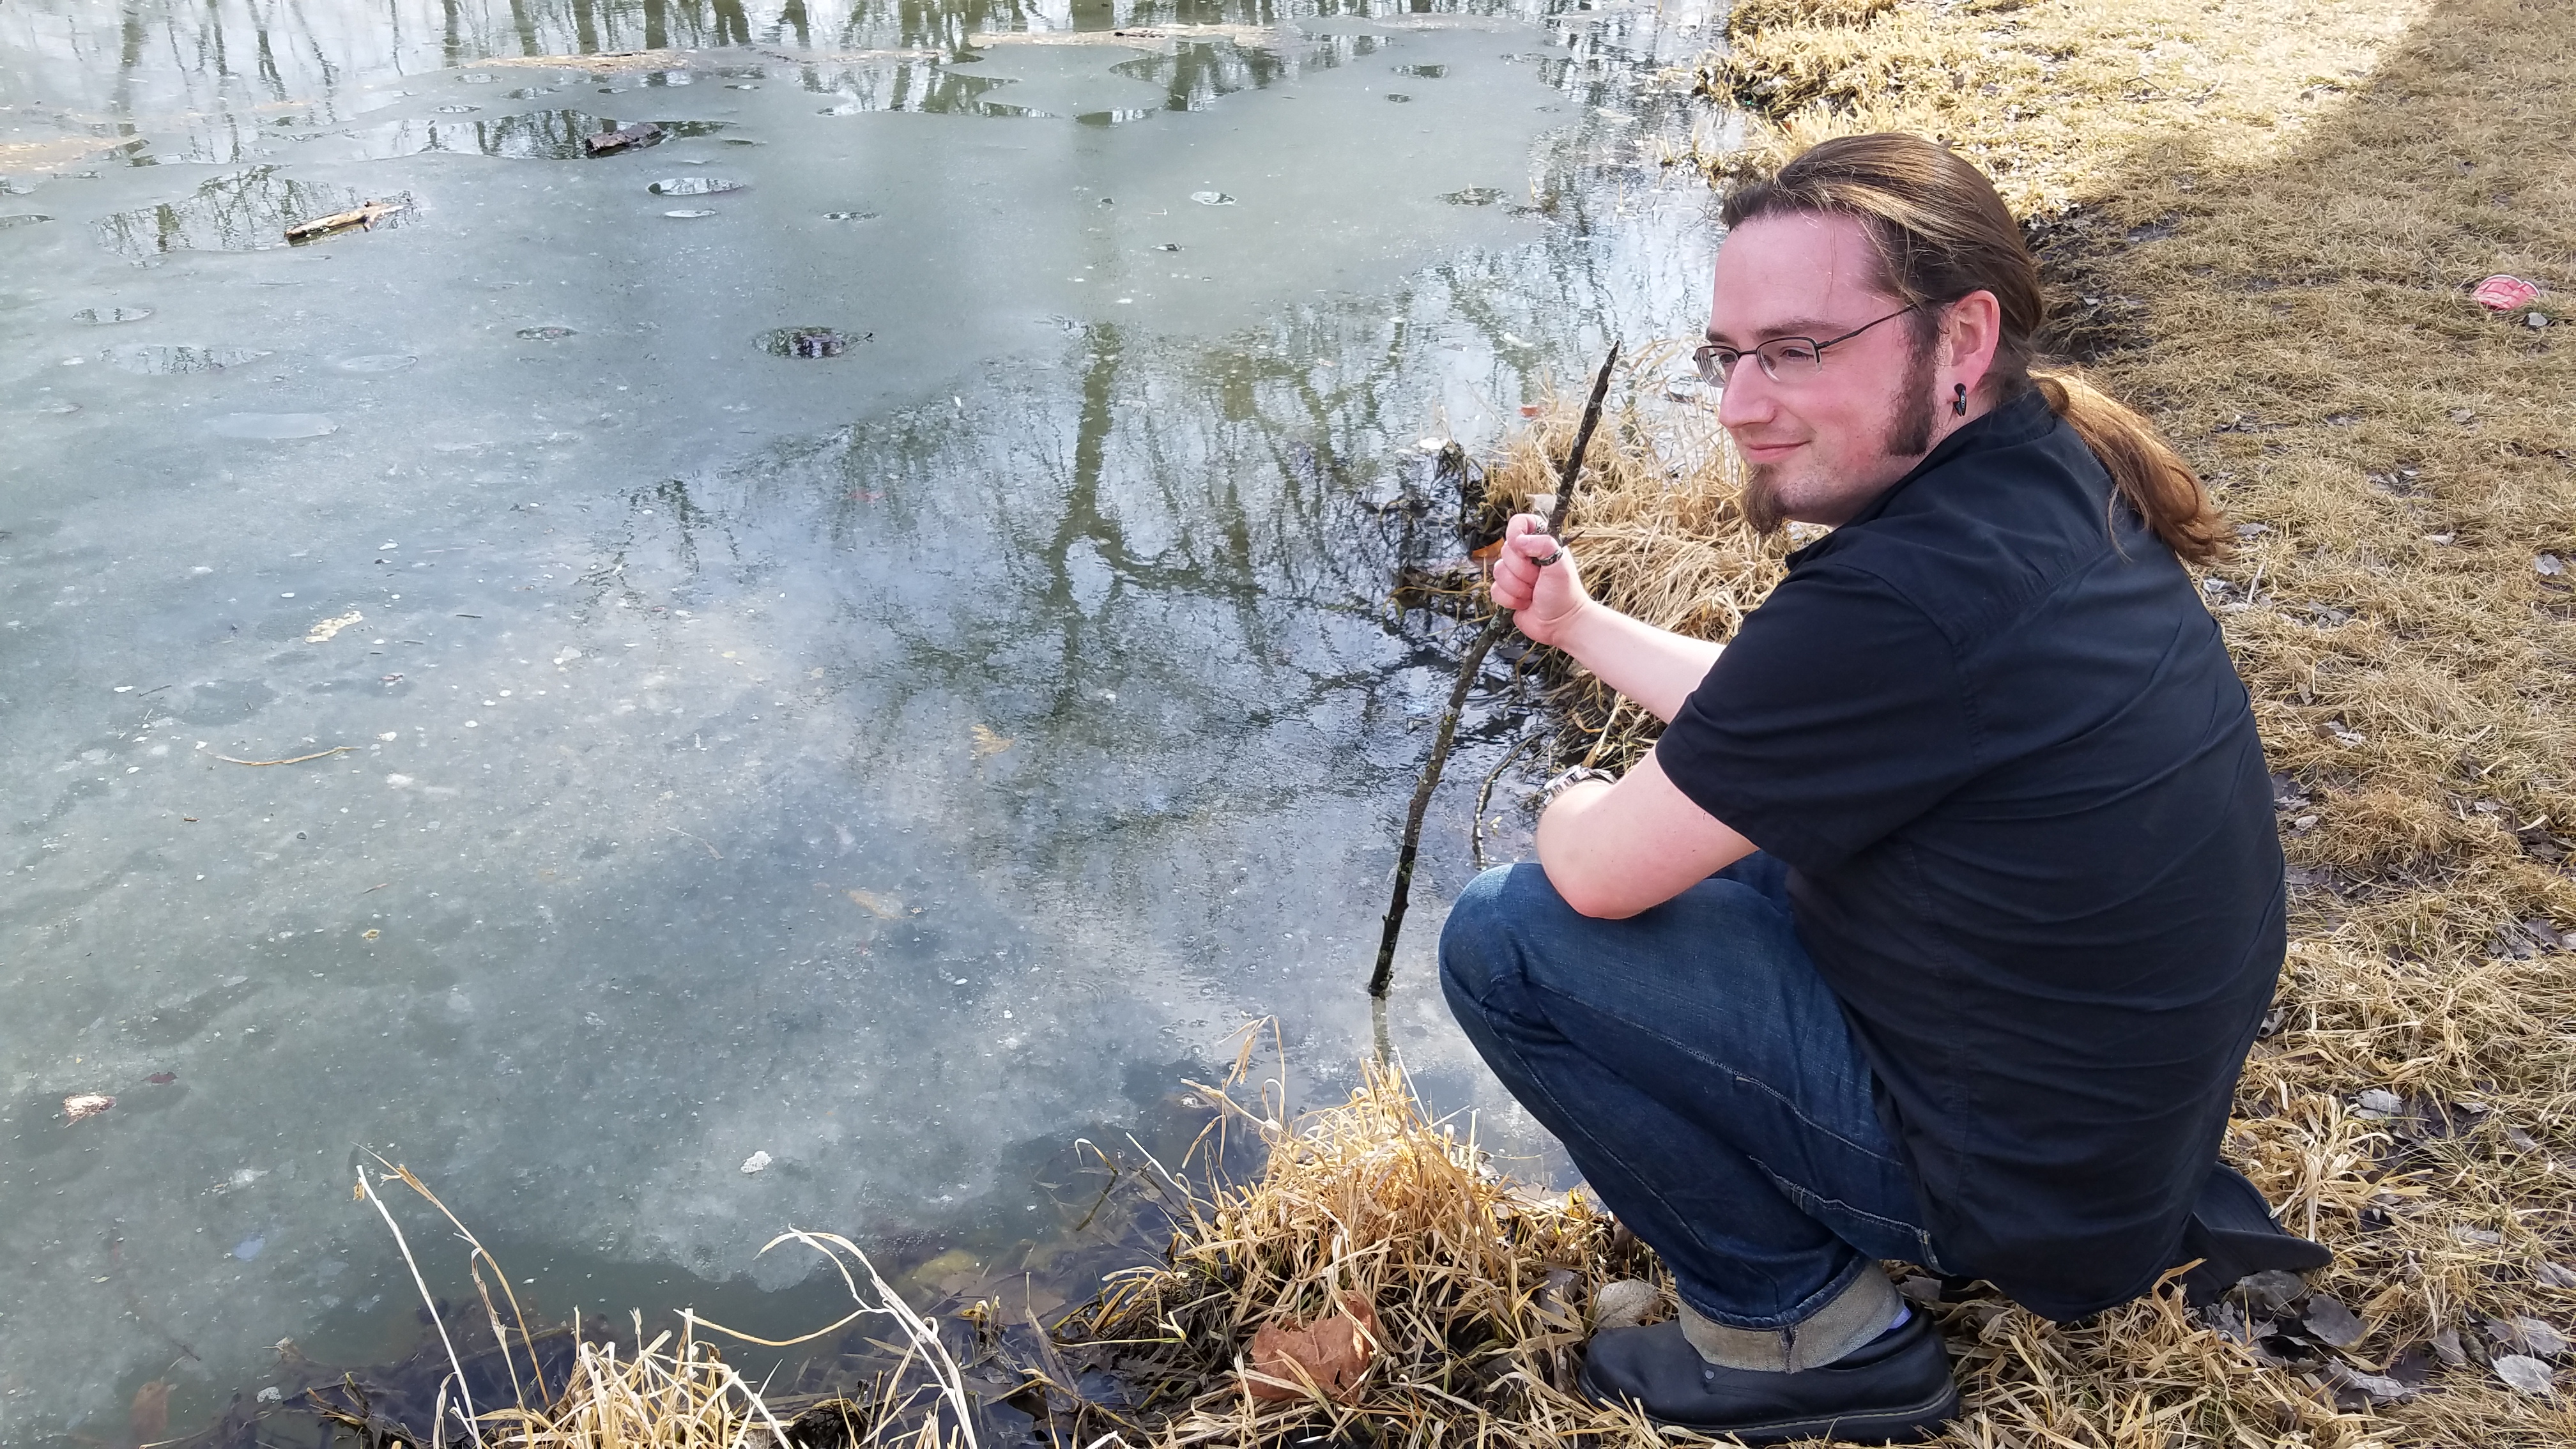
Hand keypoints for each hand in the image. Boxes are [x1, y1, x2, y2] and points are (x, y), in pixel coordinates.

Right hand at [1491, 513, 1591, 648]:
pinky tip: (1525, 603)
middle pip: (1505, 551)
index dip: (1516, 532)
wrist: (1561, 623)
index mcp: (1540, 543)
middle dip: (1522, 570)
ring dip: (1517, 587)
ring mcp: (1514, 574)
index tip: (1523, 547)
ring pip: (1498, 572)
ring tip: (1533, 593)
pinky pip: (1495, 590)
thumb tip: (1518, 540)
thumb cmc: (1565, 593)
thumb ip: (1542, 544)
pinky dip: (1511, 599)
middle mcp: (1526, 556)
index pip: (1520, 523)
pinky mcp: (1507, 592)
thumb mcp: (1559, 564)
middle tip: (1538, 579)